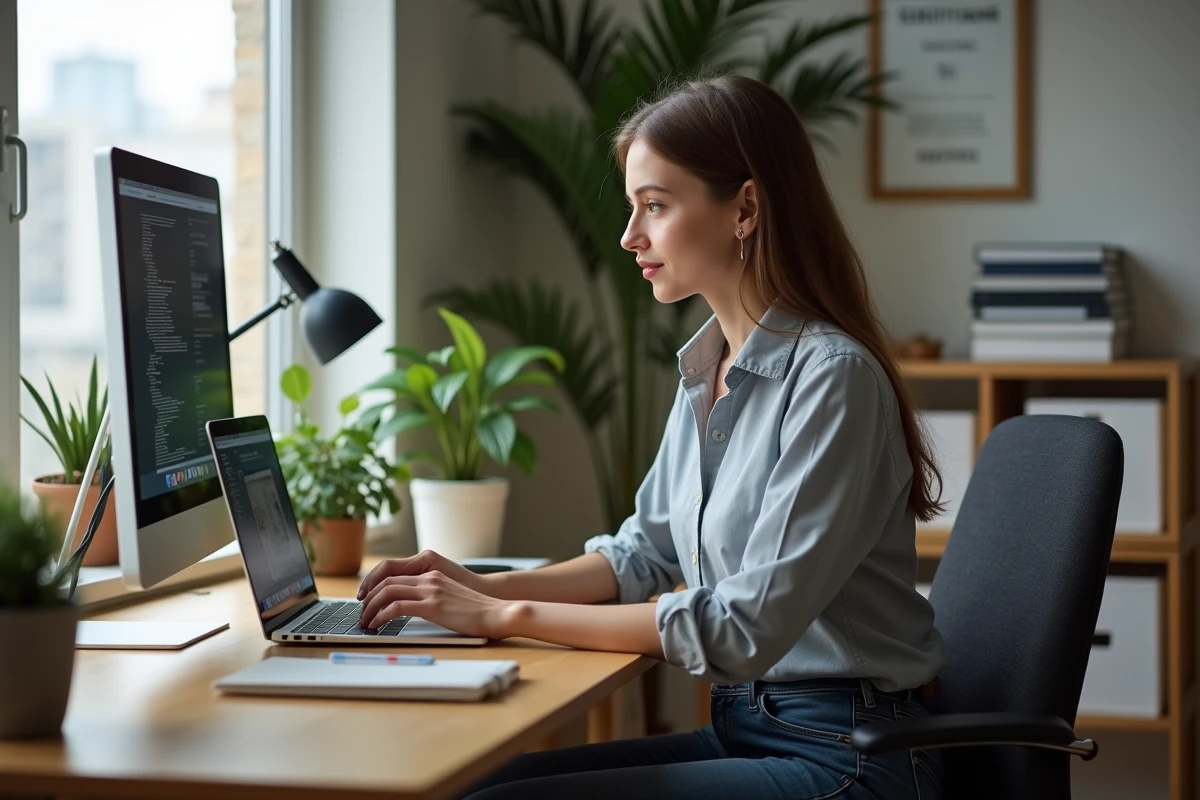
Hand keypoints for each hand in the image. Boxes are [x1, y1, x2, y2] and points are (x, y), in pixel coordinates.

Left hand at [356, 570, 515, 638]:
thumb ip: (433, 597)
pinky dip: (381, 616)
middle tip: (360, 613)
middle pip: (386, 581)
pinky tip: (377, 625)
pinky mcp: (432, 606)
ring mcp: (430, 590)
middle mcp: (429, 578)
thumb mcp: (451, 598)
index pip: (394, 573)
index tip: (367, 599)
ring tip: (365, 622)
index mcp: (432, 574)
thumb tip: (414, 609)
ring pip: (387, 592)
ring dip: (370, 607)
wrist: (496, 613)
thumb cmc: (477, 611)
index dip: (375, 585)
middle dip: (368, 597)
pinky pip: (396, 607)